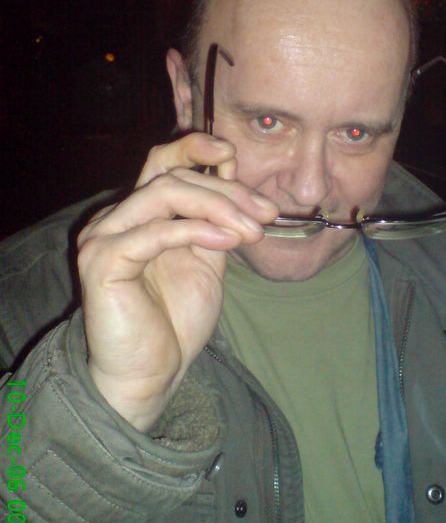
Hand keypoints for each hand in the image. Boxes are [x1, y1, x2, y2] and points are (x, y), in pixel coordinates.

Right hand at [77, 132, 277, 430]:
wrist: (150, 376)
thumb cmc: (175, 321)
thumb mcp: (207, 260)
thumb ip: (216, 219)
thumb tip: (233, 174)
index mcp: (138, 214)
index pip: (162, 161)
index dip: (195, 147)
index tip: (233, 155)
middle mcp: (115, 218)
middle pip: (172, 176)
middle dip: (226, 191)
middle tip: (266, 213)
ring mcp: (104, 237)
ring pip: (164, 194)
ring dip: (218, 207)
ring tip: (252, 231)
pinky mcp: (103, 262)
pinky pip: (155, 231)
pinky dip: (196, 230)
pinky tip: (229, 242)